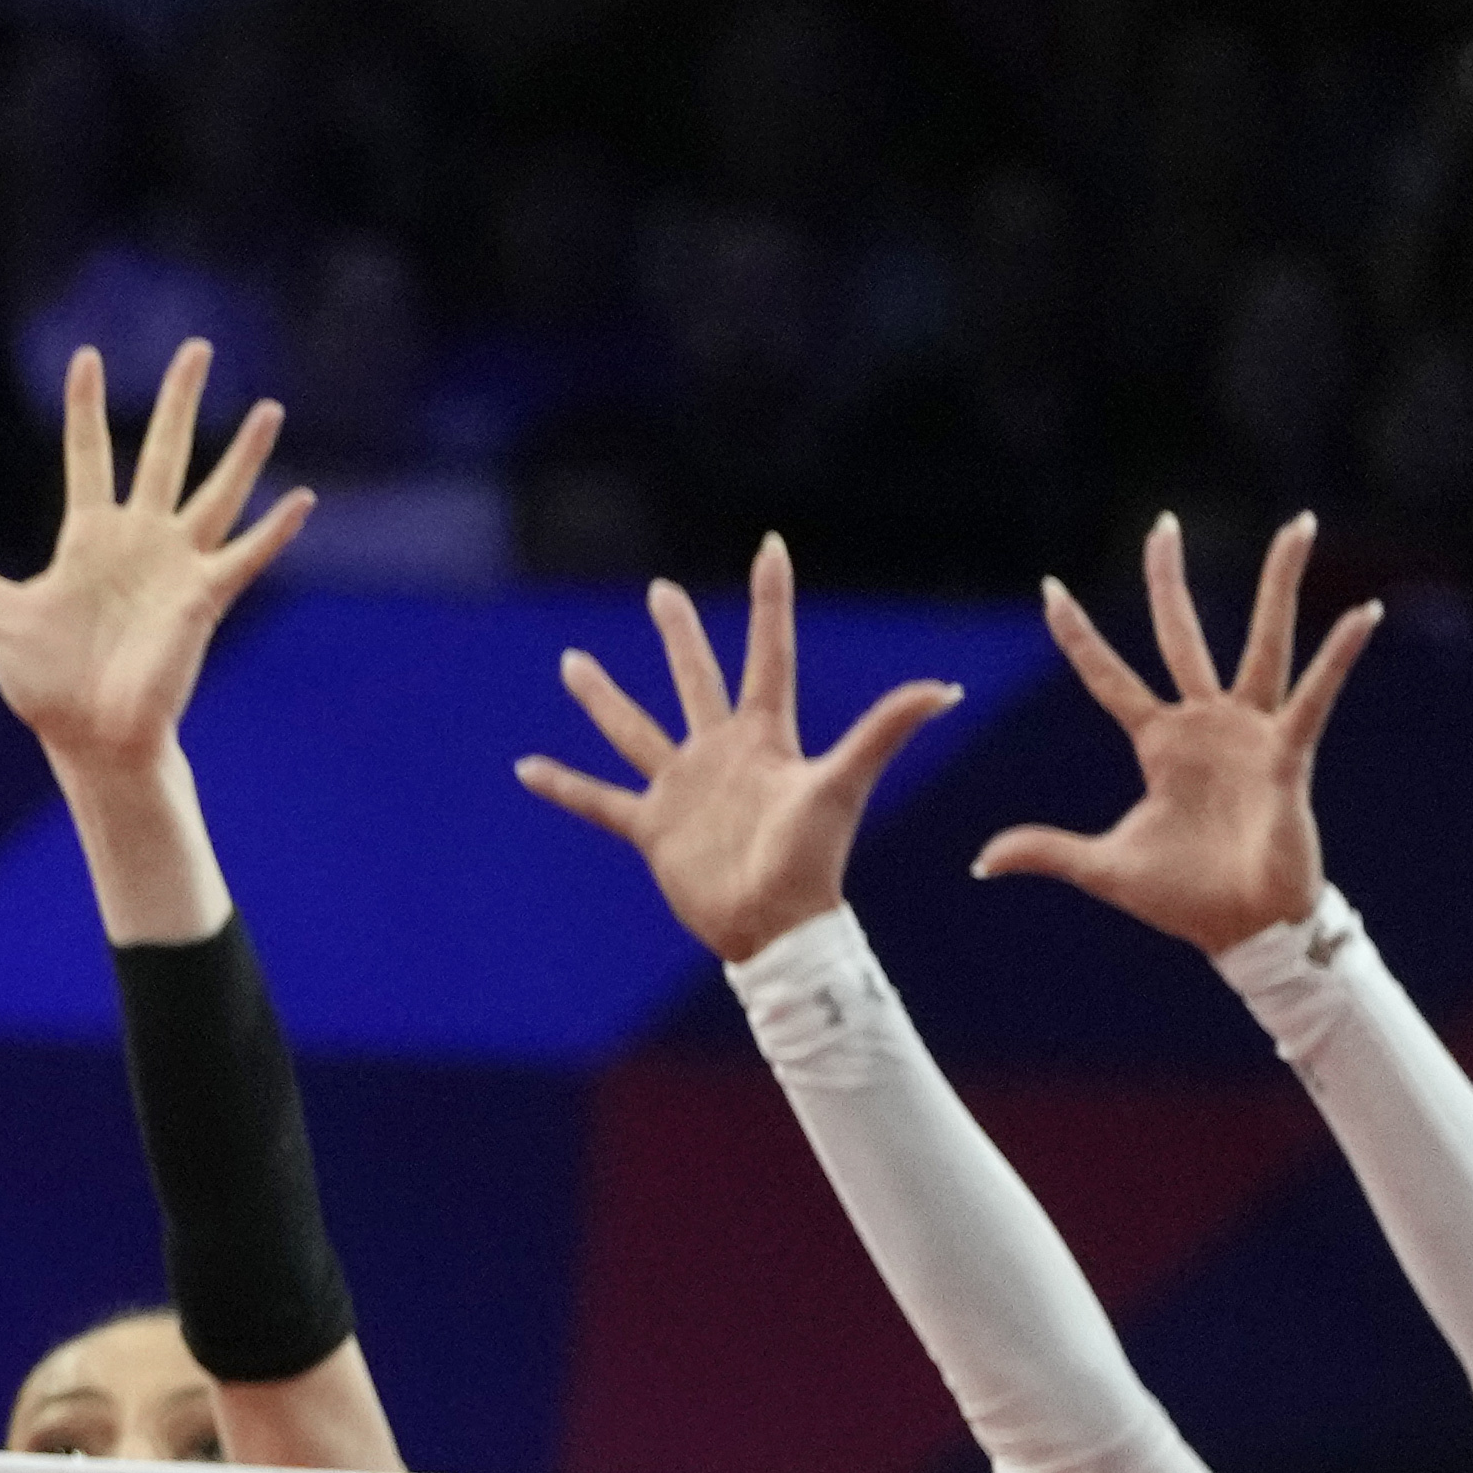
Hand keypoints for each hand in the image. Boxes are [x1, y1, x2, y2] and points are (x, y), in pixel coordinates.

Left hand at [0, 342, 307, 771]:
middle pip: (163, 454)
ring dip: (242, 454)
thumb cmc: (45, 683)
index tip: (87, 358)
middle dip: (178, 401)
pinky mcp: (202, 599)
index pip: (88, 456)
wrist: (87, 736)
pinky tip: (302, 498)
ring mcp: (175, 566)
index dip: (86, 409)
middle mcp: (138, 541)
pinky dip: (273, 531)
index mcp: (88, 537)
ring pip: (216, 494)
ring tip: (268, 408)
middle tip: (197, 347)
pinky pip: (244, 557)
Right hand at [515, 534, 961, 963]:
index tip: (771, 546)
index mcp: (764, 735)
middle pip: (695, 678)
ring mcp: (683, 788)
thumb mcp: (844, 784)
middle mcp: (720, 752)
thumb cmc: (812, 859)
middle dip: (678, 634)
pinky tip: (526, 768)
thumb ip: (885, 731)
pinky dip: (564, 787)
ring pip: (635, 730)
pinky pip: (599, 800)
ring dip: (603, 698)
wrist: (774, 926)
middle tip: (660, 589)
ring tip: (572, 662)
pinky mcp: (654, 827)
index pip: (767, 653)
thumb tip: (945, 689)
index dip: (769, 600)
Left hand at [970, 509, 1379, 953]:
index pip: (1109, 675)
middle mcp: (1203, 724)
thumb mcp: (1102, 867)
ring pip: (1263, 642)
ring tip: (1296, 526)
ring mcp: (1250, 732)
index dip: (1079, 636)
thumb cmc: (1181, 897)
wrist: (1241, 928)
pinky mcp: (1287, 753)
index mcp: (1158, 743)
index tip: (1051, 589)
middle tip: (1162, 524)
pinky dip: (1338, 658)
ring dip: (1278, 584)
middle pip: (1179, 634)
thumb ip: (1046, 852)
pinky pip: (1314, 697)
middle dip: (1167, 581)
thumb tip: (981, 861)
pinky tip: (1362, 615)